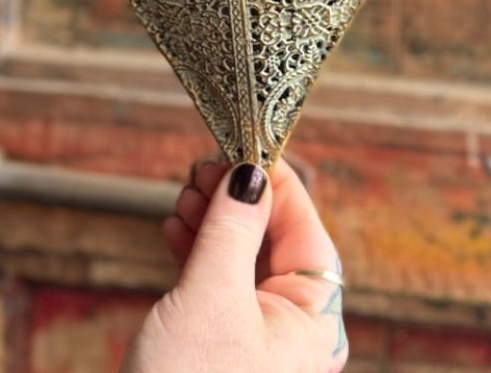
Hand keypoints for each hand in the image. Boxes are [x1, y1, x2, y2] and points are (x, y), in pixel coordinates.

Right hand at [123, 158, 348, 372]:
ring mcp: (258, 342)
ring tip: (184, 197)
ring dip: (214, 221)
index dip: (273, 179)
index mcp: (315, 319)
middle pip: (274, 239)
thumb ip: (231, 228)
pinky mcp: (223, 350)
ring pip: (243, 260)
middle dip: (237, 198)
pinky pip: (220, 286)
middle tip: (201, 168)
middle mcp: (295, 331)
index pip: (305, 226)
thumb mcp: (210, 297)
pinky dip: (198, 252)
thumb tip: (251, 171)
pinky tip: (175, 230)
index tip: (239, 140)